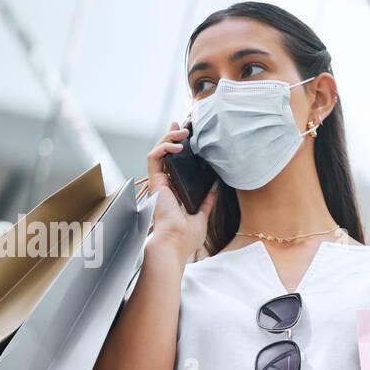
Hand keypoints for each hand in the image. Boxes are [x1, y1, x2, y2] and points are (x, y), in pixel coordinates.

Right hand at [144, 122, 217, 259]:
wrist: (175, 242)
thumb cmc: (185, 236)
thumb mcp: (201, 215)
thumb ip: (206, 201)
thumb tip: (215, 186)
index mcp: (174, 192)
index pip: (174, 164)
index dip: (178, 149)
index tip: (189, 138)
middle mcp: (164, 185)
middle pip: (165, 154)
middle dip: (172, 137)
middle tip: (184, 126)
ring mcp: (158, 183)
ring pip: (158, 152)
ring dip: (169, 138)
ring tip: (183, 132)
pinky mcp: (155, 182)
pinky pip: (154, 158)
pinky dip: (164, 147)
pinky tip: (177, 146)